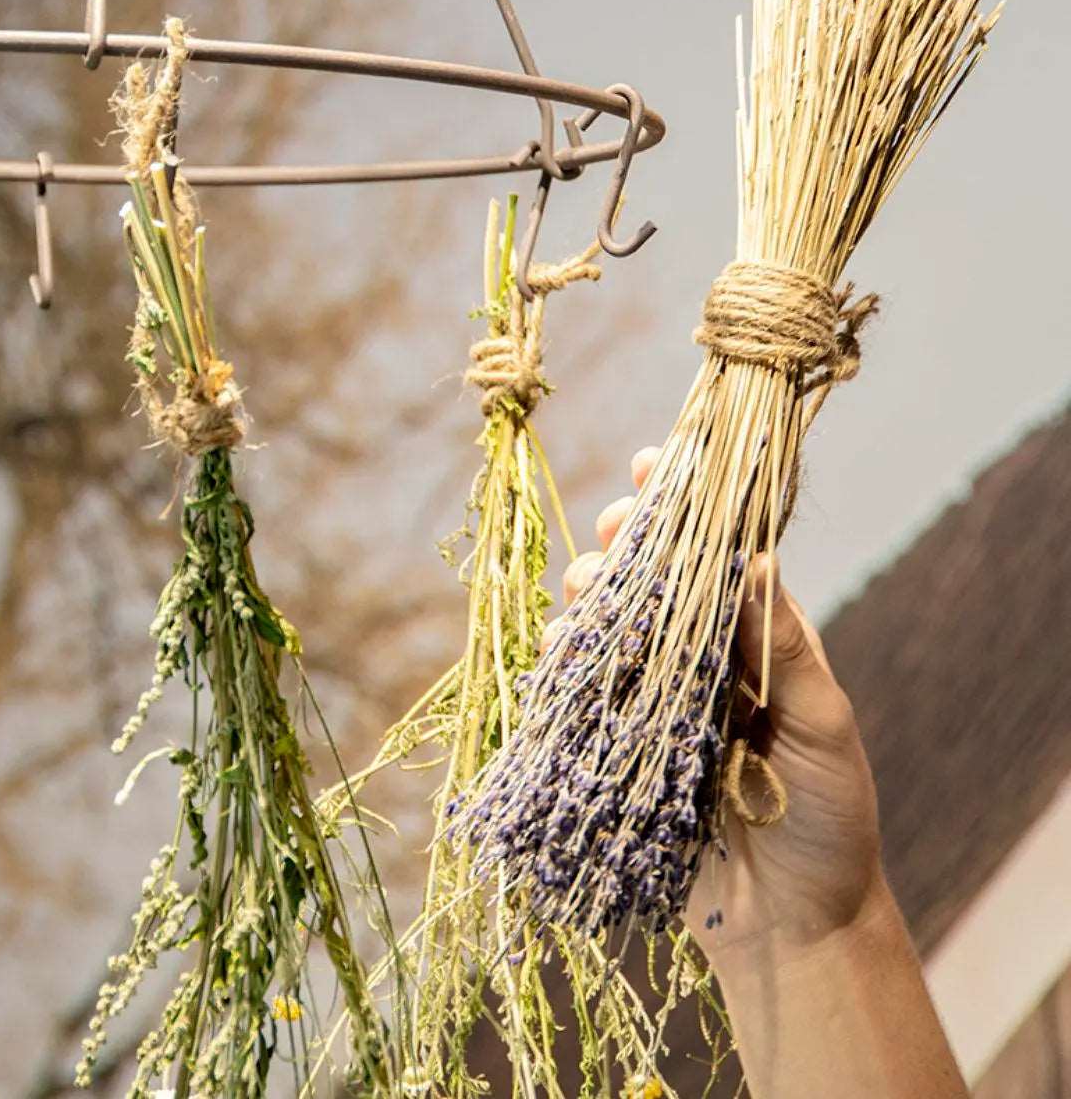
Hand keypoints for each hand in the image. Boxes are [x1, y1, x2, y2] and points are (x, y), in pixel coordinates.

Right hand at [546, 445, 886, 958]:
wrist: (794, 924)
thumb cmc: (829, 818)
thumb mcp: (824, 728)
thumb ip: (788, 652)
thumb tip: (757, 559)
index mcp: (755, 640)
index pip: (715, 556)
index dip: (683, 507)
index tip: (654, 464)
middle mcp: (698, 659)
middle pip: (647, 581)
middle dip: (621, 545)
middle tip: (610, 533)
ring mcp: (652, 699)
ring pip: (605, 627)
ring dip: (588, 600)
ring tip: (584, 598)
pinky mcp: (616, 745)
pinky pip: (579, 693)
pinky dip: (563, 667)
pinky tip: (558, 654)